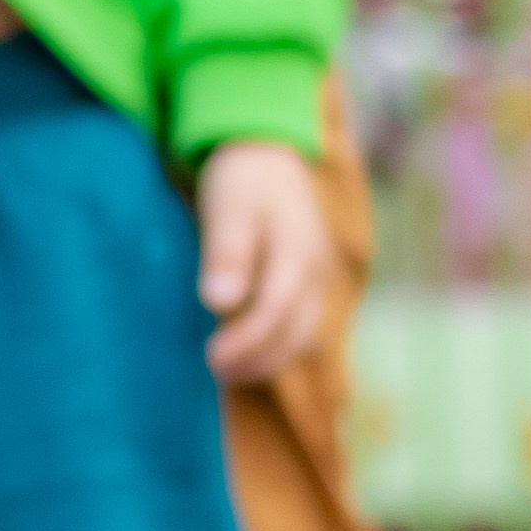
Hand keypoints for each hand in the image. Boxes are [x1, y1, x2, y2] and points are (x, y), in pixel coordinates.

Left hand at [198, 142, 333, 382]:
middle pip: (296, 332)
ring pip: (305, 335)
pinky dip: (279, 347)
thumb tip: (218, 302)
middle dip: (258, 360)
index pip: (277, 309)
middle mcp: (317, 270)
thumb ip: (226, 254)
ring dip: (270, 359)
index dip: (246, 340)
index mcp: (298, 250)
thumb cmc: (242, 183)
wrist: (268, 159)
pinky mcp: (312, 285)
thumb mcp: (228, 209)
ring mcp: (319, 279)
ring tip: (228, 372)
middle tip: (216, 371)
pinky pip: (303, 327)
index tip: (212, 357)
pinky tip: (249, 356)